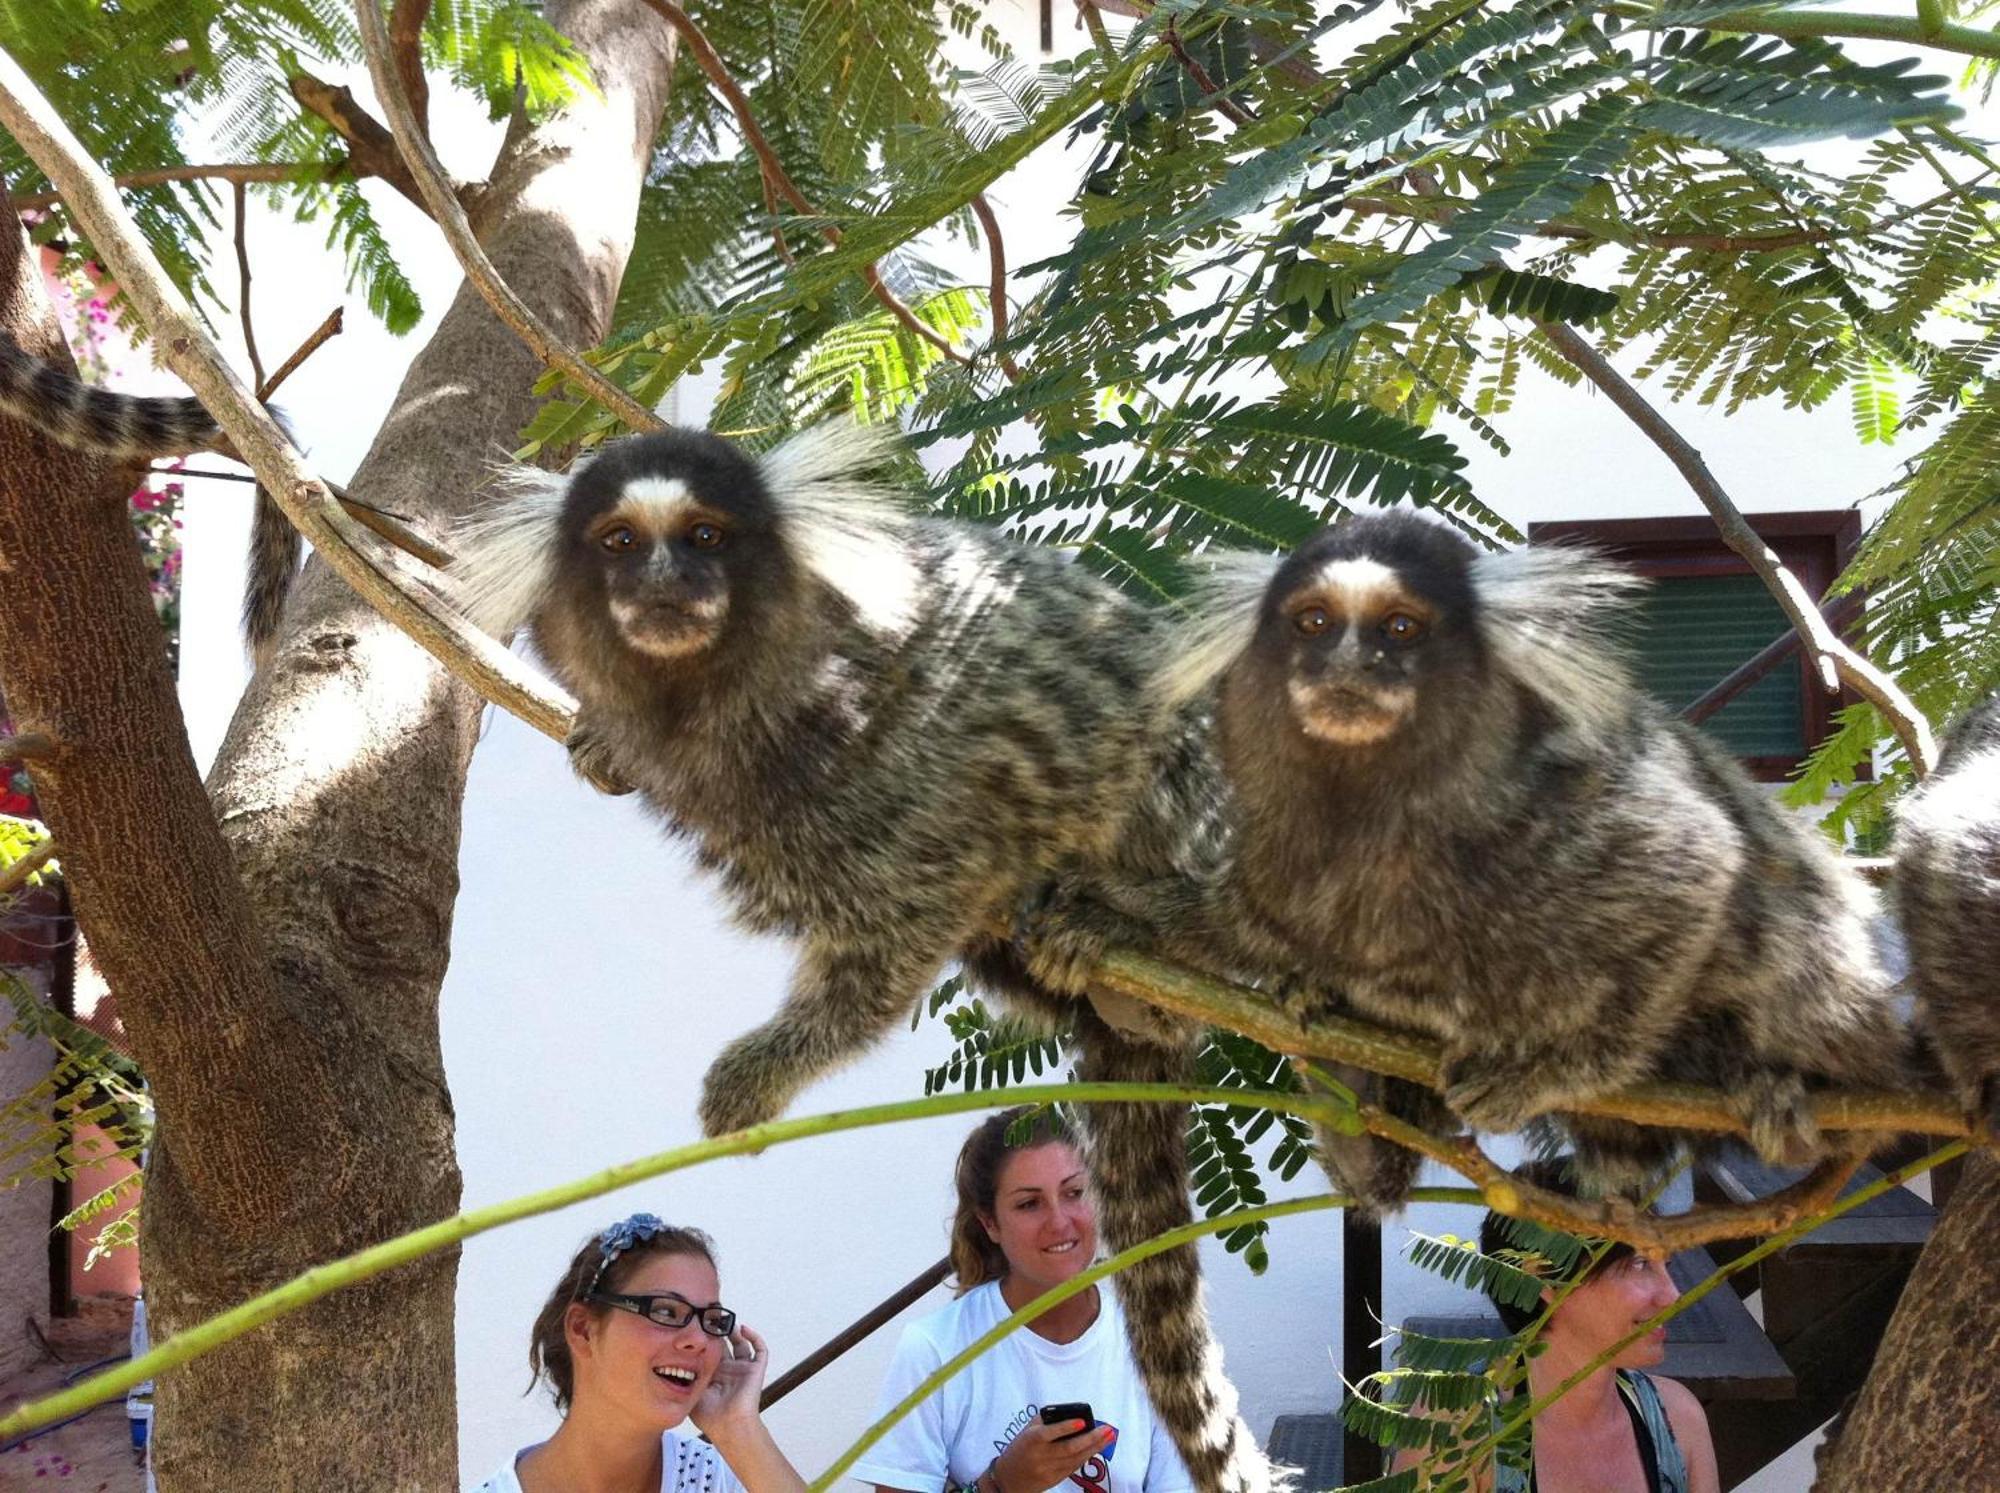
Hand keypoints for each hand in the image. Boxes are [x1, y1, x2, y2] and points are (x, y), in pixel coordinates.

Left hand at [689, 1325, 771, 1445]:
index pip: (710, 1351)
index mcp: (714, 1376)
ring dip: (735, 1331)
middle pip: (725, 1344)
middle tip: (712, 1314)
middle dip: (719, 1330)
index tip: (698, 1324)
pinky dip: (755, 1337)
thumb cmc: (709, 1415)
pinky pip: (760, 1349)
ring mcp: (743, 1369)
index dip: (705, 1338)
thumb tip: (675, 1361)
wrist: (729, 1426)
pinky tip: (743, 1329)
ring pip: (742, 1343)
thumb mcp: (692, 1392)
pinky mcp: (756, 1370)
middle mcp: (729, 1370)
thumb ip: (687, 1376)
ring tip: (726, 1319)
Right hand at [993, 1419, 1114, 1492]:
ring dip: (1095, 1448)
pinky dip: (1086, 1456)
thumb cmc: (1020, 1448)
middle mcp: (1040, 1456)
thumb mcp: (1026, 1431)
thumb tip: (1072, 1414)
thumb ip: (1046, 1422)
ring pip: (1075, 1459)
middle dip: (1091, 1439)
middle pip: (1070, 1448)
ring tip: (1108, 1437)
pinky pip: (1073, 1467)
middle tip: (1107, 1430)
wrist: (1008, 1479)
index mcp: (1031, 1439)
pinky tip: (1096, 1448)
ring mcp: (1048, 1470)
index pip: (1049, 1433)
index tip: (1082, 1422)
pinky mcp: (1054, 1480)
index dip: (1066, 1427)